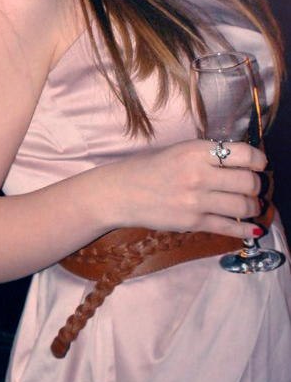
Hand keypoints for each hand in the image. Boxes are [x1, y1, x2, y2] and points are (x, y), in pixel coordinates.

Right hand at [117, 138, 265, 239]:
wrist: (120, 192)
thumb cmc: (149, 168)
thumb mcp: (179, 151)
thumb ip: (208, 156)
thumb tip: (242, 164)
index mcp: (196, 151)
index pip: (244, 154)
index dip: (259, 161)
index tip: (259, 165)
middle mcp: (198, 174)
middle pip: (248, 182)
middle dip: (257, 186)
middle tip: (253, 187)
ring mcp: (195, 201)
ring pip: (243, 206)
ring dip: (253, 207)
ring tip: (249, 206)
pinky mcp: (192, 222)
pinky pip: (228, 228)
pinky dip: (245, 230)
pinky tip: (253, 229)